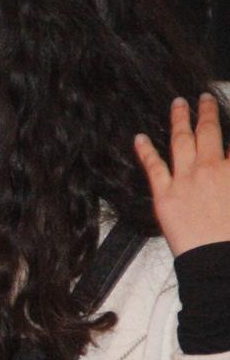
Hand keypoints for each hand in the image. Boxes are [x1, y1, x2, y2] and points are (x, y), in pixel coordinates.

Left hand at [135, 93, 229, 255]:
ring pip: (182, 141)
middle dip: (207, 111)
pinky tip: (139, 137)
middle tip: (204, 98)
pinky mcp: (165, 195)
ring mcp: (187, 179)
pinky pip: (153, 166)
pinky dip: (145, 150)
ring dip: (179, 119)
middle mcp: (213, 168)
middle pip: (210, 131)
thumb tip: (227, 166)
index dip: (229, 120)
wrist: (219, 262)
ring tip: (177, 103)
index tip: (224, 110)